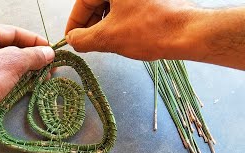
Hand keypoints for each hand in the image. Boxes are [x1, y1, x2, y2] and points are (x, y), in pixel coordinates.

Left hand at [0, 23, 54, 152]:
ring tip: (41, 77)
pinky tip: (26, 86)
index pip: (13, 32)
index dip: (35, 41)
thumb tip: (47, 53)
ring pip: (5, 65)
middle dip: (31, 58)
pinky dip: (14, 81)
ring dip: (24, 71)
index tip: (50, 50)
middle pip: (10, 48)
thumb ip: (32, 55)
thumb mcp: (9, 62)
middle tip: (48, 66)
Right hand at [65, 0, 244, 69]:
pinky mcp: (149, 0)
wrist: (188, 33)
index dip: (74, 23)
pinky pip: (125, 9)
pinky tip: (119, 37)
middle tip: (87, 43)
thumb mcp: (107, 37)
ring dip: (103, 25)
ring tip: (104, 43)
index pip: (82, 1)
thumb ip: (82, 39)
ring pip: (111, 7)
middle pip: (96, 3)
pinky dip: (118, 23)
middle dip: (90, 25)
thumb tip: (72, 40)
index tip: (71, 38)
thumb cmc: (148, 30)